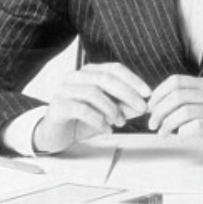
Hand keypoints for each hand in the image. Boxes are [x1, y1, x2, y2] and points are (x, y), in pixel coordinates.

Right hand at [33, 62, 150, 153]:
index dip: (133, 79)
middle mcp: (75, 76)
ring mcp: (64, 89)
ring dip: (112, 108)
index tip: (147, 93)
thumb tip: (143, 106)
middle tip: (141, 108)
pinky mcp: (57, 106)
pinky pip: (81, 109)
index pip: (114, 69)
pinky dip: (98, 120)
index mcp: (89, 72)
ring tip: (120, 122)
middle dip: (127, 93)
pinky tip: (106, 129)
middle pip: (105, 78)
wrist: (55, 134)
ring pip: (93, 92)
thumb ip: (124, 107)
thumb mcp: (107, 113)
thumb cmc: (80, 120)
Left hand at [146, 75, 202, 166]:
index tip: (150, 107)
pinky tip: (179, 136)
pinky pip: (197, 125)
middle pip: (177, 95)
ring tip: (162, 132)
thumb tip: (157, 104)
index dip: (158, 93)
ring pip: (184, 110)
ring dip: (167, 122)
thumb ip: (188, 101)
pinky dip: (183, 131)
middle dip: (159, 110)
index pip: (176, 80)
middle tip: (152, 123)